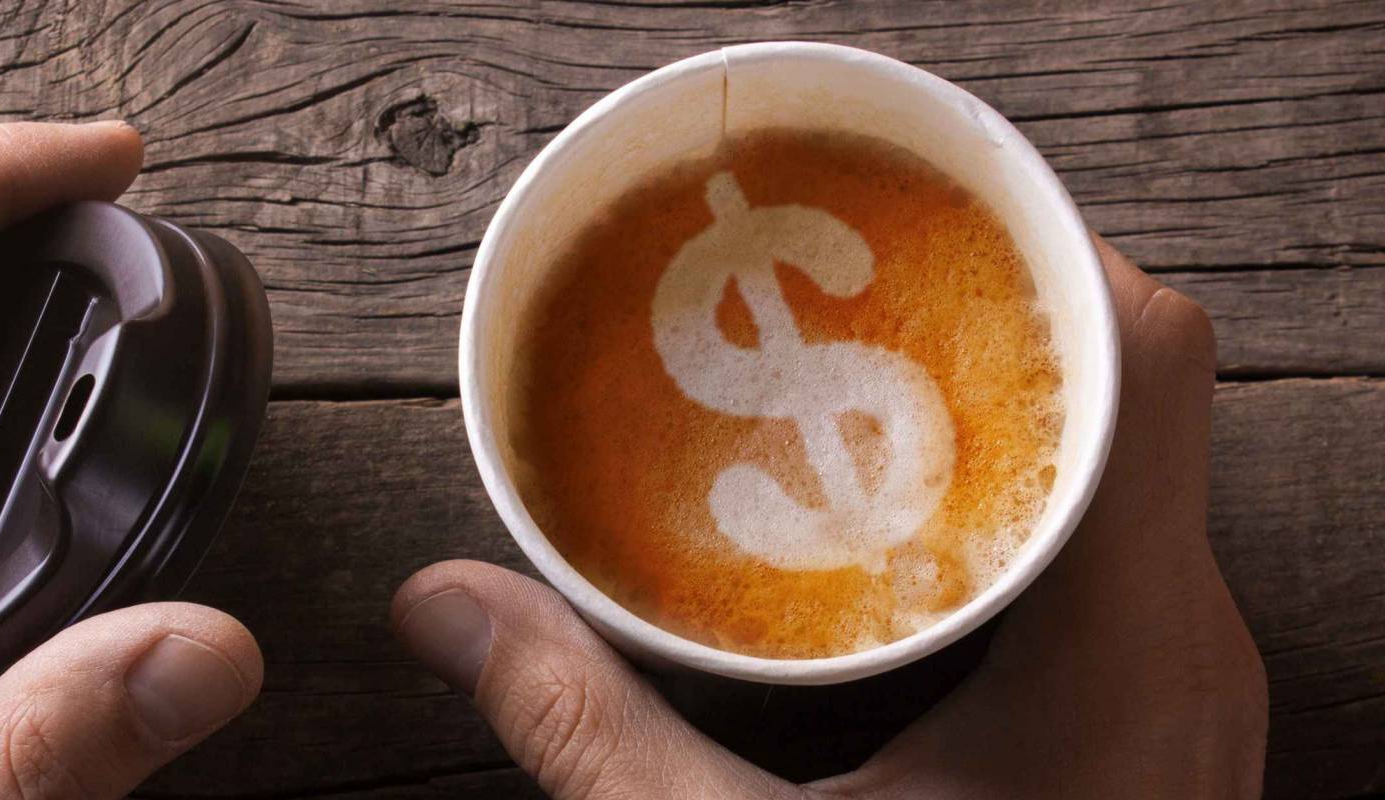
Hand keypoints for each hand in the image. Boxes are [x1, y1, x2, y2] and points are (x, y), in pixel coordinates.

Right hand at [394, 238, 1267, 798]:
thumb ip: (590, 730)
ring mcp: (1188, 680)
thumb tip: (440, 603)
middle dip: (999, 313)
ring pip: (1140, 463)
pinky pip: (1126, 539)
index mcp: (1120, 651)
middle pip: (1143, 388)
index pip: (1146, 366)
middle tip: (848, 287)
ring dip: (1018, 396)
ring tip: (871, 364)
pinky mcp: (1163, 711)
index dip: (1045, 255)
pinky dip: (1032, 485)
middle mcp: (1186, 645)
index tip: (912, 227)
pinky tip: (918, 503)